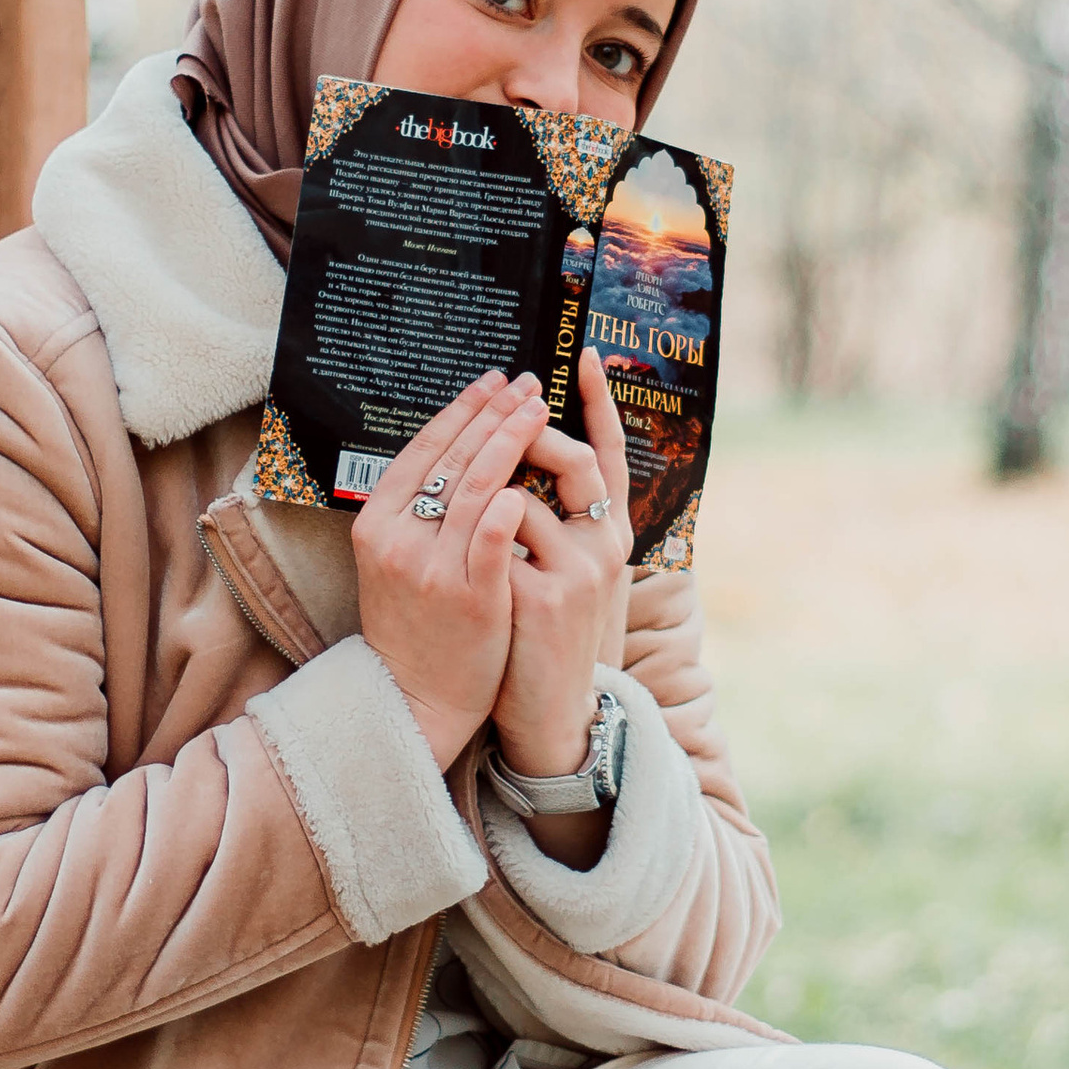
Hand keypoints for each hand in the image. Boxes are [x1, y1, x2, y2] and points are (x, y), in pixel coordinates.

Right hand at [352, 373, 548, 767]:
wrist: (413, 696)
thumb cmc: (412, 623)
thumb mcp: (394, 559)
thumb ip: (416, 509)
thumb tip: (454, 448)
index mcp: (377, 523)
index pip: (424, 450)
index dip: (462, 410)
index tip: (494, 381)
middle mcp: (399, 540)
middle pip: (453, 459)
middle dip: (495, 414)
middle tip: (529, 384)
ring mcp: (433, 569)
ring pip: (477, 490)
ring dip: (511, 441)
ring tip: (541, 411)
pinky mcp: (470, 597)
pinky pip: (493, 541)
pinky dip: (509, 507)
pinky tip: (528, 481)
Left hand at [492, 347, 636, 782]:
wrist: (547, 715)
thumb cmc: (539, 637)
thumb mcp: (551, 571)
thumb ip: (539, 521)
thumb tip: (505, 464)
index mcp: (607, 534)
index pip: (611, 453)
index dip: (601, 403)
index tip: (582, 353)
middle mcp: (605, 547)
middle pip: (574, 459)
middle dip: (525, 432)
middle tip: (499, 405)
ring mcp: (579, 573)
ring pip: (522, 497)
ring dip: (486, 496)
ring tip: (464, 506)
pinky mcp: (547, 600)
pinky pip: (497, 541)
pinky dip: (474, 542)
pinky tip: (458, 554)